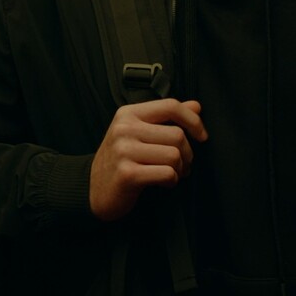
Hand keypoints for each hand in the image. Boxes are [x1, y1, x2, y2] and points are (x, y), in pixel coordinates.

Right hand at [89, 98, 206, 221]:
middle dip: (187, 154)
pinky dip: (171, 181)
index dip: (193, 121)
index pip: (170, 106)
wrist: (93, 189)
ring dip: (180, 169)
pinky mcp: (128, 174)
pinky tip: (163, 182)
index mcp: (128, 114)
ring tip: (171, 173)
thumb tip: (196, 106)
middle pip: (177, 135)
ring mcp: (124, 151)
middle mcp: (124, 129)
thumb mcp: (139, 132)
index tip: (202, 135)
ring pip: (174, 155)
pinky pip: (167, 174)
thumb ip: (166, 118)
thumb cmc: (120, 160)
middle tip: (181, 164)